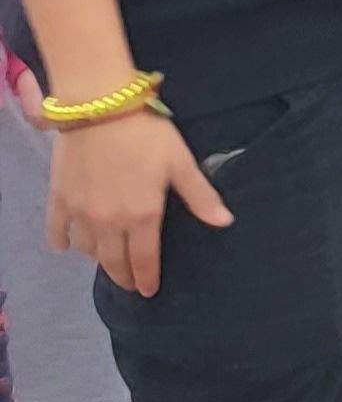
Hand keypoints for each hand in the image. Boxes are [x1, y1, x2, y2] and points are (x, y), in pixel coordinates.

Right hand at [50, 106, 231, 296]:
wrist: (99, 109)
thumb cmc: (146, 135)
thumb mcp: (181, 164)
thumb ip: (200, 197)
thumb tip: (225, 223)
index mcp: (142, 216)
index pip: (144, 260)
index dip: (147, 278)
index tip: (149, 291)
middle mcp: (108, 222)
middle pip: (114, 261)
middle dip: (124, 276)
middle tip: (130, 284)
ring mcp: (80, 213)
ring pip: (87, 249)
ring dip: (98, 259)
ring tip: (108, 261)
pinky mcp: (59, 198)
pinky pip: (57, 230)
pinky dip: (62, 242)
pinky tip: (66, 248)